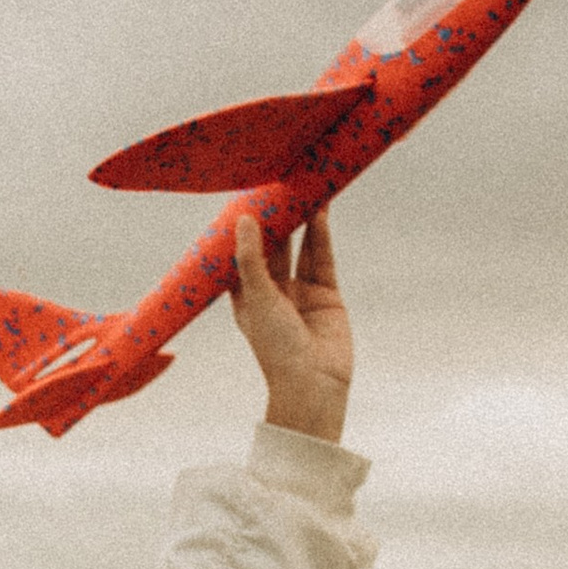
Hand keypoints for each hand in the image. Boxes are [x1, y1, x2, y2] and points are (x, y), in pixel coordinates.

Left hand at [231, 208, 352, 441]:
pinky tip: (319, 210)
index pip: (241, 254)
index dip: (243, 227)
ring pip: (300, 247)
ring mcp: (300, 292)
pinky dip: (321, 234)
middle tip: (276, 183)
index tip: (245, 196)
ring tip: (303, 187)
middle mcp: (272, 292)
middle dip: (276, 218)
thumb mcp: (258, 299)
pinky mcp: (326, 293)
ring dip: (302, 220)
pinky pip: (322, 257)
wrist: (314, 384)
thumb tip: (246, 220)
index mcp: (246, 297)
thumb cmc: (276, 350)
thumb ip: (252, 258)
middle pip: (273, 246)